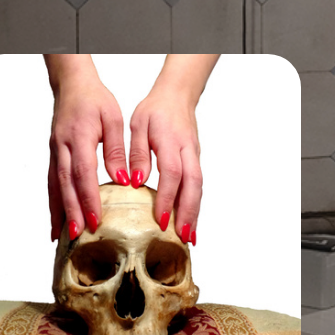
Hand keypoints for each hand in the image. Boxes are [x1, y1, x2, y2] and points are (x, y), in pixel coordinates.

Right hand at [45, 55, 125, 240]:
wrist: (72, 85)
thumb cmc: (95, 100)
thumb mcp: (113, 119)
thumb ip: (116, 150)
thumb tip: (123, 180)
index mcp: (79, 137)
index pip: (83, 173)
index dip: (88, 197)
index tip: (96, 218)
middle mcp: (62, 147)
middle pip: (66, 184)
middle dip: (73, 211)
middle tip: (80, 234)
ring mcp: (54, 151)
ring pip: (55, 186)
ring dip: (60, 211)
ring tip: (65, 235)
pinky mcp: (53, 154)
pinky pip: (53, 182)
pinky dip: (54, 201)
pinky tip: (58, 218)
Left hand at [131, 55, 217, 245]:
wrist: (178, 96)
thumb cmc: (155, 111)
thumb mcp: (138, 126)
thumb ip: (137, 153)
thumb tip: (135, 182)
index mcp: (172, 142)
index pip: (173, 173)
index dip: (168, 197)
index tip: (161, 219)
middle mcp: (189, 152)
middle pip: (194, 186)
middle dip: (189, 213)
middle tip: (182, 237)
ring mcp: (195, 157)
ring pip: (199, 188)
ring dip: (195, 213)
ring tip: (189, 238)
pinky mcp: (195, 161)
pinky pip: (197, 186)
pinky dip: (195, 205)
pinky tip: (189, 221)